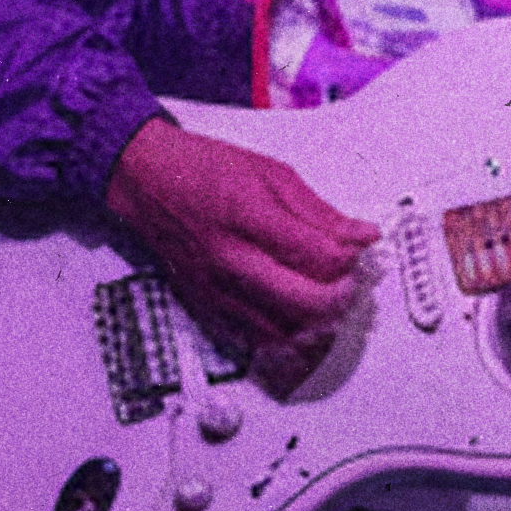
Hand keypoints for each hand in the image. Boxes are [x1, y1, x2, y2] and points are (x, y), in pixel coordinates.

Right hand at [105, 116, 376, 388]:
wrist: (147, 181)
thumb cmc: (205, 170)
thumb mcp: (273, 173)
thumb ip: (321, 212)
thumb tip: (363, 235)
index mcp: (250, 216)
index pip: (319, 256)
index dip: (349, 258)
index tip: (355, 249)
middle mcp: (231, 259)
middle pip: (306, 302)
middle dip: (340, 296)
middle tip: (347, 281)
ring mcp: (217, 288)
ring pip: (283, 331)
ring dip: (314, 322)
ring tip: (323, 298)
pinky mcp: (206, 306)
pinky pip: (254, 340)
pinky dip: (282, 333)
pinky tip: (292, 314)